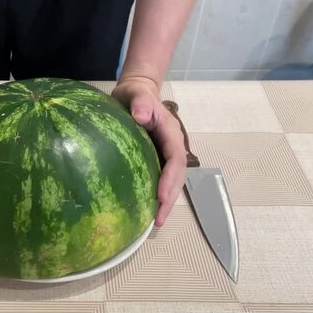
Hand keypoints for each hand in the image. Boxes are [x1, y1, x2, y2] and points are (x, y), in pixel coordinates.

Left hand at [111, 76, 186, 225]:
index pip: (175, 158)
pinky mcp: (157, 158)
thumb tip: (141, 117)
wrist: (136, 92)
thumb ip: (140, 102)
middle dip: (170, 198)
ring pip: (172, 180)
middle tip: (159, 220)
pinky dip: (158, 194)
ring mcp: (165, 153)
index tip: (161, 196)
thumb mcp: (136, 94)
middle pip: (177, 175)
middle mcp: (172, 145)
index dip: (170, 178)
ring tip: (156, 221)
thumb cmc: (135, 94)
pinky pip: (161, 178)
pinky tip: (147, 208)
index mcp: (170, 132)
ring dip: (167, 200)